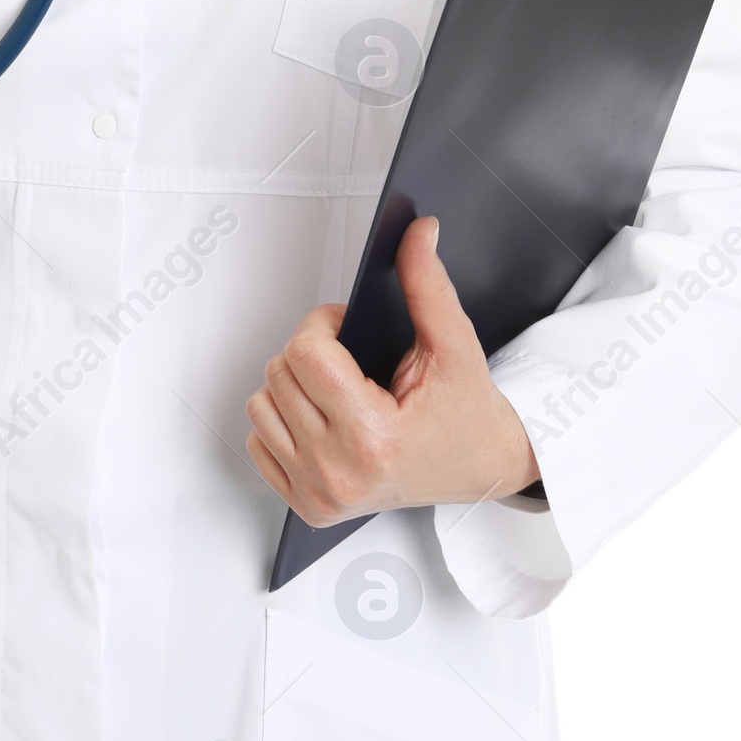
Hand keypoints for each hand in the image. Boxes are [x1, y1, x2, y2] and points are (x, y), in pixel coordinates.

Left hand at [245, 216, 539, 523]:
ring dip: (292, 386)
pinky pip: (259, 443)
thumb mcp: (456, 347)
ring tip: (336, 388)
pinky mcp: (309, 507)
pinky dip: (283, 422)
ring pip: (260, 405)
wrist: (482, 468)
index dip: (322, 324)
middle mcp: (339, 472)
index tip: (345, 326)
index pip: (305, 353)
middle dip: (310, 351)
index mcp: (373, 437)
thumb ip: (429, 286)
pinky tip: (323, 419)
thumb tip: (416, 232)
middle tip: (348, 357)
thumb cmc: (469, 416)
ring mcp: (320, 494)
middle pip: (279, 374)